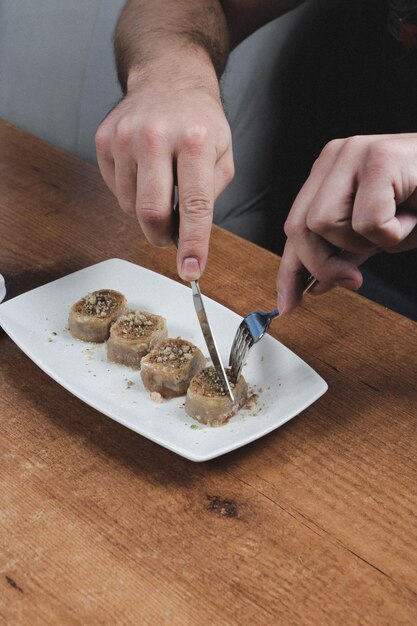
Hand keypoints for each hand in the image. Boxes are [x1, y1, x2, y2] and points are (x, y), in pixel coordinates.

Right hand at [95, 62, 233, 280]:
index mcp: (195, 141)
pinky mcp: (104, 140)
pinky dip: (132, 193)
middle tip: (172, 236)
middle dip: (162, 237)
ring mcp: (125, 137)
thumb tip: (188, 233)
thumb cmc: (200, 120)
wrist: (168, 76)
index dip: (192, 244)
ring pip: (130, 206)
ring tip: (162, 186)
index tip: (191, 271)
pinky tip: (145, 172)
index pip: (194, 206)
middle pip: (150, 213)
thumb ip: (211, 195)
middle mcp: (155, 137)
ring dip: (147, 212)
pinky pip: (115, 189)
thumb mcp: (224, 153)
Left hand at [277, 133, 416, 313]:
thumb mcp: (375, 236)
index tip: (287, 306)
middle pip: (299, 228)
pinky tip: (411, 217)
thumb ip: (341, 255)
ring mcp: (353, 153)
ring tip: (396, 227)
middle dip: (325, 264)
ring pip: (325, 224)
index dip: (289, 271)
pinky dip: (392, 234)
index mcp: (328, 174)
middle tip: (355, 277)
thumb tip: (313, 285)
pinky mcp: (378, 159)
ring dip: (365, 243)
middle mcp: (334, 158)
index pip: (295, 227)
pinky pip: (366, 222)